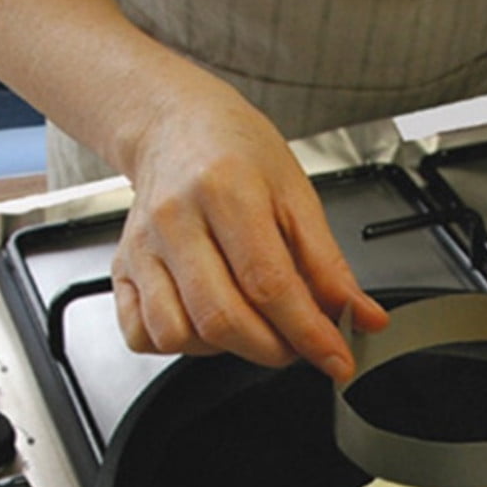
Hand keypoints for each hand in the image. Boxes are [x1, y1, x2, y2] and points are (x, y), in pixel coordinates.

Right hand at [110, 81, 387, 378]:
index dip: (308, 333)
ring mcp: (142, 248)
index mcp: (227, 191)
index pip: (270, 285)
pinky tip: (208, 324)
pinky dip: (181, 345)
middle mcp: (176, 221)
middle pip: (222, 318)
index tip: (337, 360)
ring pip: (179, 333)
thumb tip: (364, 317)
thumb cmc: (238, 154)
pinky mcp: (121, 270)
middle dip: (274, 349)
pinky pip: (142, 335)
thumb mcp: (299, 196)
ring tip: (254, 327)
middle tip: (299, 344)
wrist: (176, 126)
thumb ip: (331, 266)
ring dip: (228, 350)